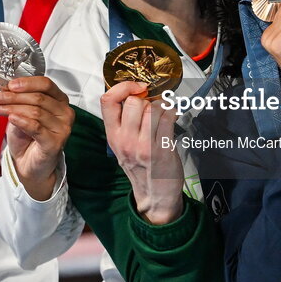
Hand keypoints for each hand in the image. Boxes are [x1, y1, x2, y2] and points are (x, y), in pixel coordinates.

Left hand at [0, 76, 73, 199]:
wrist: (28, 164)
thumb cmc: (28, 137)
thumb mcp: (21, 113)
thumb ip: (18, 101)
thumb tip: (5, 89)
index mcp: (59, 101)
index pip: (46, 84)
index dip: (27, 83)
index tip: (10, 85)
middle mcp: (65, 113)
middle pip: (38, 98)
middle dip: (14, 96)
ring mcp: (62, 128)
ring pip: (35, 111)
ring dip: (12, 108)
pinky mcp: (55, 142)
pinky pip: (36, 127)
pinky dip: (22, 121)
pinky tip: (11, 118)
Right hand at [100, 81, 184, 224]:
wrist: (155, 194)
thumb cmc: (140, 165)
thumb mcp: (123, 144)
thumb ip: (124, 121)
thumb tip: (138, 93)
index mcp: (113, 135)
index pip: (107, 101)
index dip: (123, 87)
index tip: (137, 88)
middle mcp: (125, 139)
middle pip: (134, 102)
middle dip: (147, 100)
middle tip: (152, 109)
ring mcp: (143, 145)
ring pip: (152, 108)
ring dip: (162, 106)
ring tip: (164, 114)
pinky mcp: (162, 149)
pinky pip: (168, 118)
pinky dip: (173, 112)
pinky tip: (173, 117)